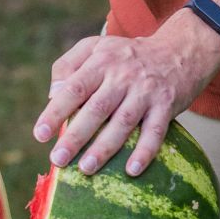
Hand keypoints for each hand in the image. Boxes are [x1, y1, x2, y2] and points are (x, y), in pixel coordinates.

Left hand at [32, 12, 219, 176]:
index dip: (56, 112)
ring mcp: (146, 90)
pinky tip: (131, 170)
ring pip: (123, 122)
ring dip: (104, 147)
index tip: (40, 135)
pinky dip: (144, 151)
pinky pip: (155, 131)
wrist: (179, 50)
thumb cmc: (127, 55)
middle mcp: (123, 75)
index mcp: (101, 61)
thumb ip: (68, 65)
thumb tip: (52, 95)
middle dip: (75, 136)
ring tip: (86, 168)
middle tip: (57, 160)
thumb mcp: (96, 48)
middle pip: (96, 108)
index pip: (74, 87)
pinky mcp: (167, 105)